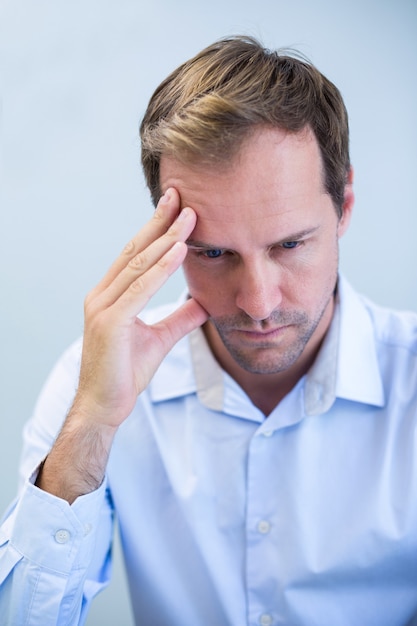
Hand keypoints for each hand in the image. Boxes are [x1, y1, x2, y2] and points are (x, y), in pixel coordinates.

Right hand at [75, 187, 207, 428]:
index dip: (155, 230)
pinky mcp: (110, 322)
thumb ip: (180, 318)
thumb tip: (203, 303)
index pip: (135, 255)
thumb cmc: (125, 372)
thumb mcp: (160, 339)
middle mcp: (102, 295)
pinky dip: (161, 268)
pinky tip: (179, 250)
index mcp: (110, 296)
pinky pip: (140, 289)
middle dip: (159, 222)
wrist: (104, 406)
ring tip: (189, 216)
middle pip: (135, 251)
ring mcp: (103, 307)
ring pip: (139, 265)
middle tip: (180, 195)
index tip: (176, 208)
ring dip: (166, 239)